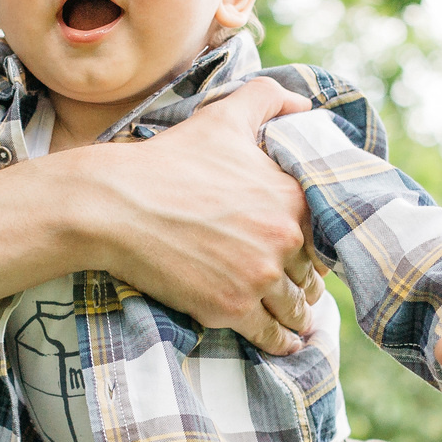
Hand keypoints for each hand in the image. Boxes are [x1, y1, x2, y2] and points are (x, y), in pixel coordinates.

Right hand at [85, 77, 320, 354]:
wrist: (117, 205)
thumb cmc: (169, 159)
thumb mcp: (223, 116)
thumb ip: (269, 99)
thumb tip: (305, 104)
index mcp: (291, 196)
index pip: (324, 234)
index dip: (315, 246)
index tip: (305, 256)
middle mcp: (283, 239)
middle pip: (311, 275)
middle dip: (304, 282)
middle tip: (297, 290)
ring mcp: (258, 277)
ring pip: (296, 309)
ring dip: (297, 316)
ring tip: (296, 322)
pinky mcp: (230, 308)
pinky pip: (270, 335)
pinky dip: (280, 342)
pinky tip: (283, 343)